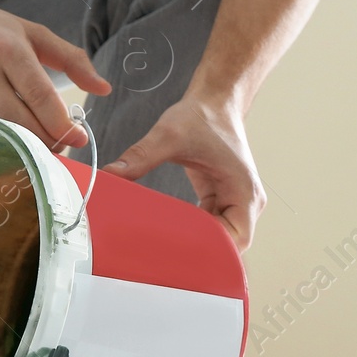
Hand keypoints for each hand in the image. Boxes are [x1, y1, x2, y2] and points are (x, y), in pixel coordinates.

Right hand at [0, 0, 110, 148]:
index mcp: (8, 49)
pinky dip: (5, 143)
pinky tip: (20, 145)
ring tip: (46, 147)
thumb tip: (104, 88)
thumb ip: (70, 58)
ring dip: (29, 146)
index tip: (80, 138)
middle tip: (65, 147)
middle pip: (24, 121)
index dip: (62, 124)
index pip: (41, 96)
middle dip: (49, 140)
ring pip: (4, 132)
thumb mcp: (30, 32)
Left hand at [104, 93, 265, 250]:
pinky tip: (169, 230)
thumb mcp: (169, 135)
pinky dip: (191, 231)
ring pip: (219, 239)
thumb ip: (141, 157)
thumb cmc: (203, 116)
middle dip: (199, 251)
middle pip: (228, 245)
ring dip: (194, 243)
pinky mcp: (221, 200)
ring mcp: (234, 202)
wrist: (215, 102)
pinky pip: (209, 227)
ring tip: (163, 246)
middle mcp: (245, 201)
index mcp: (244, 191)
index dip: (211, 252)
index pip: (236, 240)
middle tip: (164, 254)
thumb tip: (111, 174)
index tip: (179, 252)